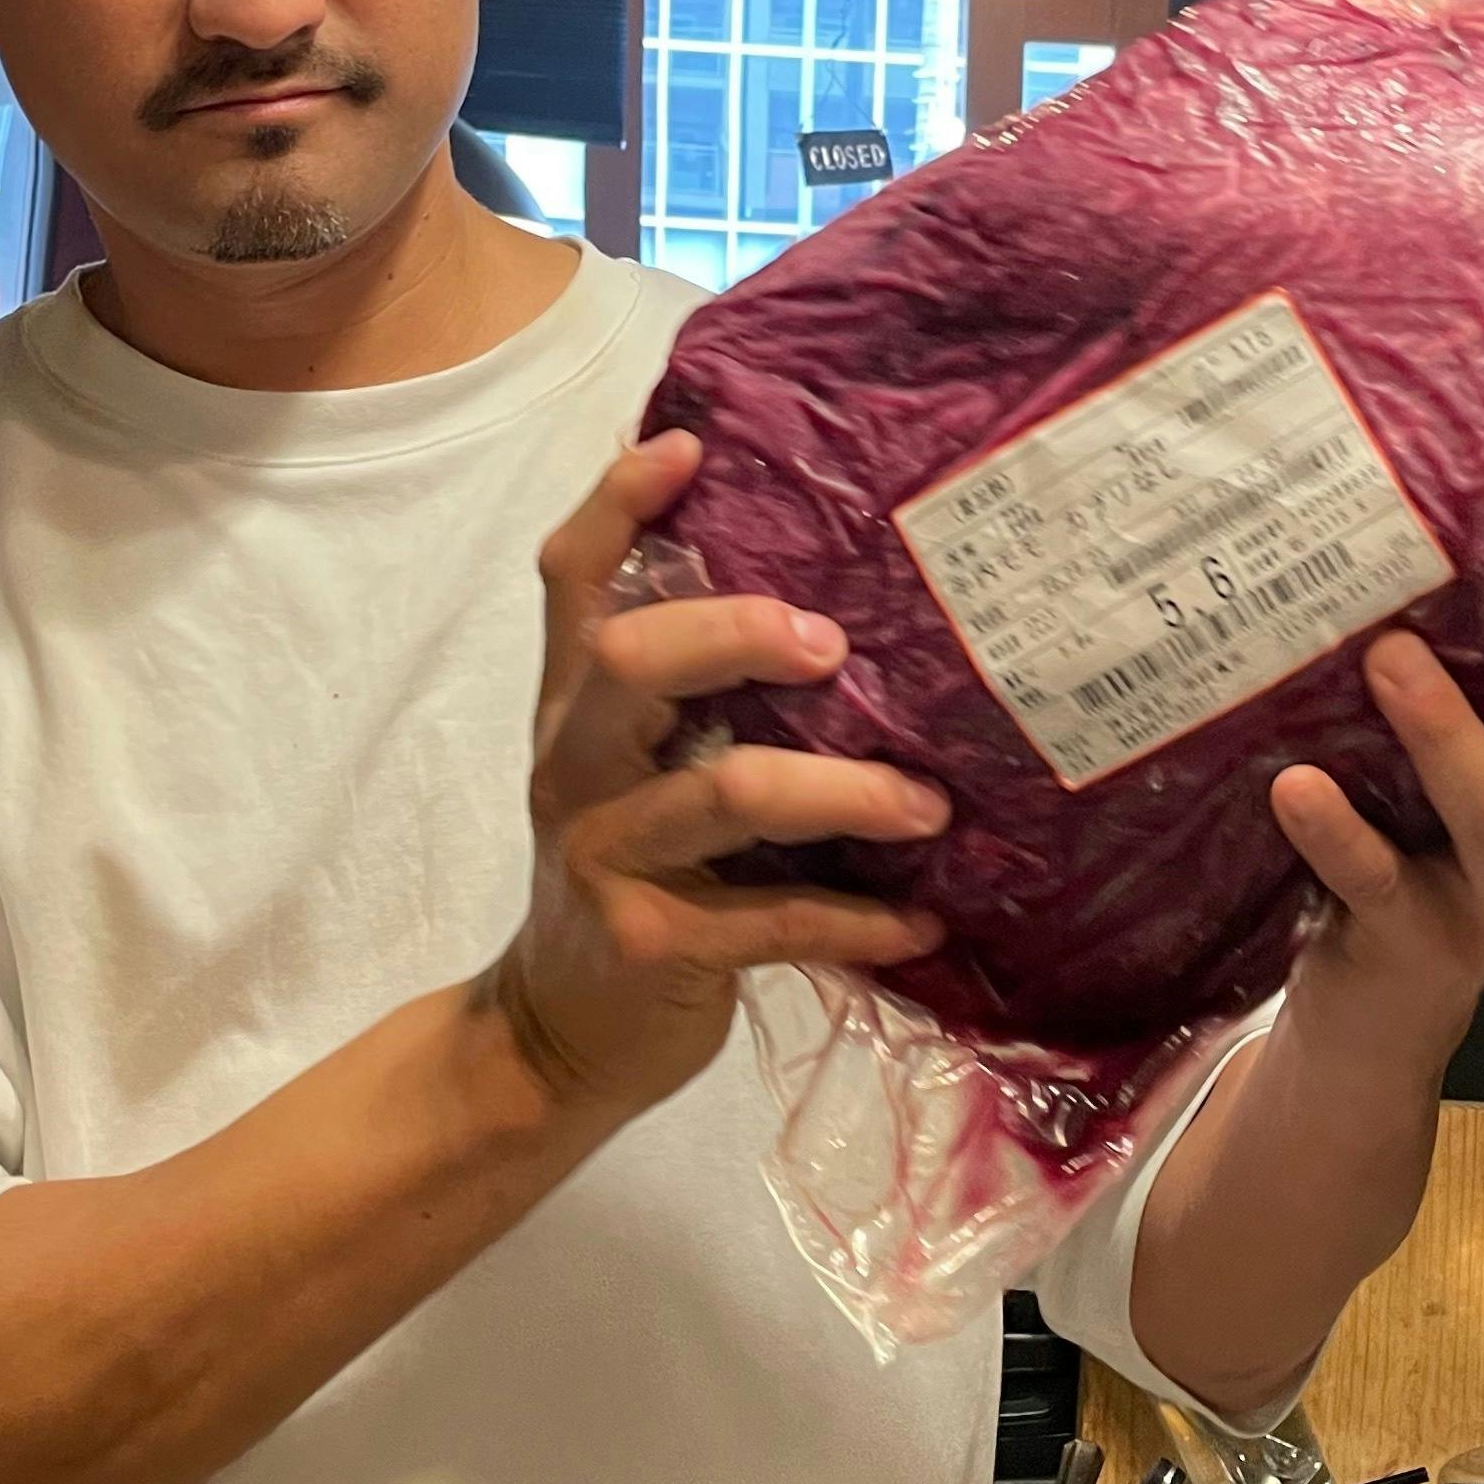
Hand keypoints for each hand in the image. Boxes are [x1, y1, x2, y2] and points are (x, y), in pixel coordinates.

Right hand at [485, 431, 948, 1127]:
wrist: (555, 1036)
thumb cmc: (627, 876)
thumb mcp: (627, 770)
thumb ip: (685, 693)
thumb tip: (825, 595)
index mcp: (572, 706)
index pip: (571, 580)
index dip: (619, 504)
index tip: (692, 446)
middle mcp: (574, 764)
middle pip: (628, 655)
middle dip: (737, 632)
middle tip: (836, 646)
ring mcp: (605, 855)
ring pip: (722, 791)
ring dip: (844, 792)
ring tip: (928, 804)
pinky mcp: (651, 945)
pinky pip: (773, 921)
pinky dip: (858, 920)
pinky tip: (921, 922)